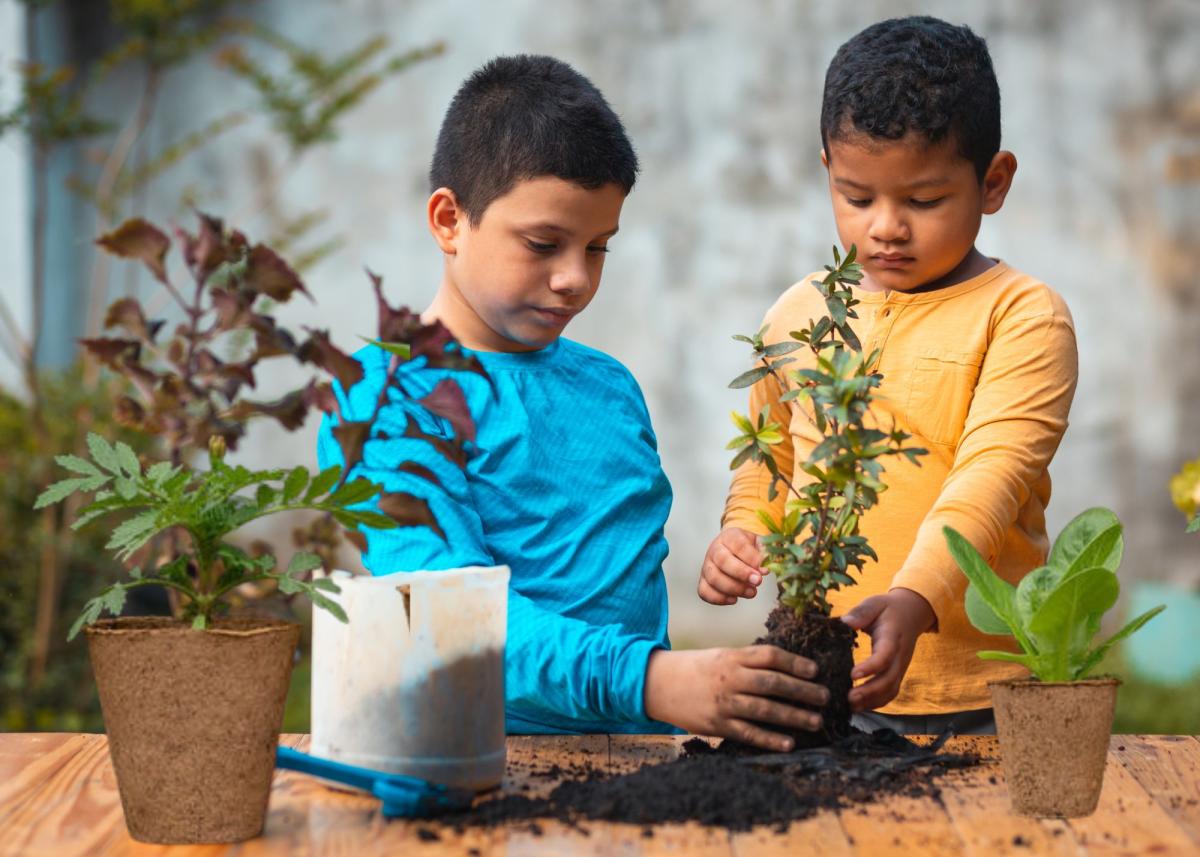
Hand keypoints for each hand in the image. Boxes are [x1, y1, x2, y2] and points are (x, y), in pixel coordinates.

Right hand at [644, 646, 828, 750]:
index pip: (770, 656)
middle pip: (774, 683)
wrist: (657, 684)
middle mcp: (730, 678)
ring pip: (765, 709)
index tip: (815, 670)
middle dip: (803, 691)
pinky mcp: (717, 724)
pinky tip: (788, 743)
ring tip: (815, 720)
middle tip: (825, 696)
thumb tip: (785, 668)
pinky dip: (770, 739)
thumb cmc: (695, 669)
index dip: (795, 663)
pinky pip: (749, 733)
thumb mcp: (721, 656)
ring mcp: (724, 702)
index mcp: (732, 657)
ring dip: (794, 716)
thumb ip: (748, 662)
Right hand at [698, 527, 766, 604]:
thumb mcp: (758, 543)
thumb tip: (764, 570)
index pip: (738, 545)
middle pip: (722, 561)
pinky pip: (704, 591)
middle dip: (742, 574)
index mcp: (729, 537)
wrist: (733, 548)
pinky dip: (719, 598)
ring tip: (751, 592)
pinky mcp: (703, 580)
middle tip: (758, 581)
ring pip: (713, 578)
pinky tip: (734, 599)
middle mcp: (714, 549)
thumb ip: (763, 554)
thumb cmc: (747, 547)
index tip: (763, 570)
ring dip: (734, 588)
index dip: (750, 558)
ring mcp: (707, 565)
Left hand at [840, 588, 935, 710]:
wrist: (911, 614)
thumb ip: (862, 612)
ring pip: (891, 690)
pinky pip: (890, 693)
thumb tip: (846, 622)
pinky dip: (876, 702)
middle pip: (889, 678)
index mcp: (893, 637)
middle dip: (870, 691)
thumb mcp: (875, 603)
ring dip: (872, 701)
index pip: (886, 655)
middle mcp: (899, 656)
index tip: (853, 674)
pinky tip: (859, 706)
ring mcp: (900, 667)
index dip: (871, 667)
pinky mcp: (897, 674)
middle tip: (849, 698)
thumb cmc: (888, 609)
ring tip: (851, 706)